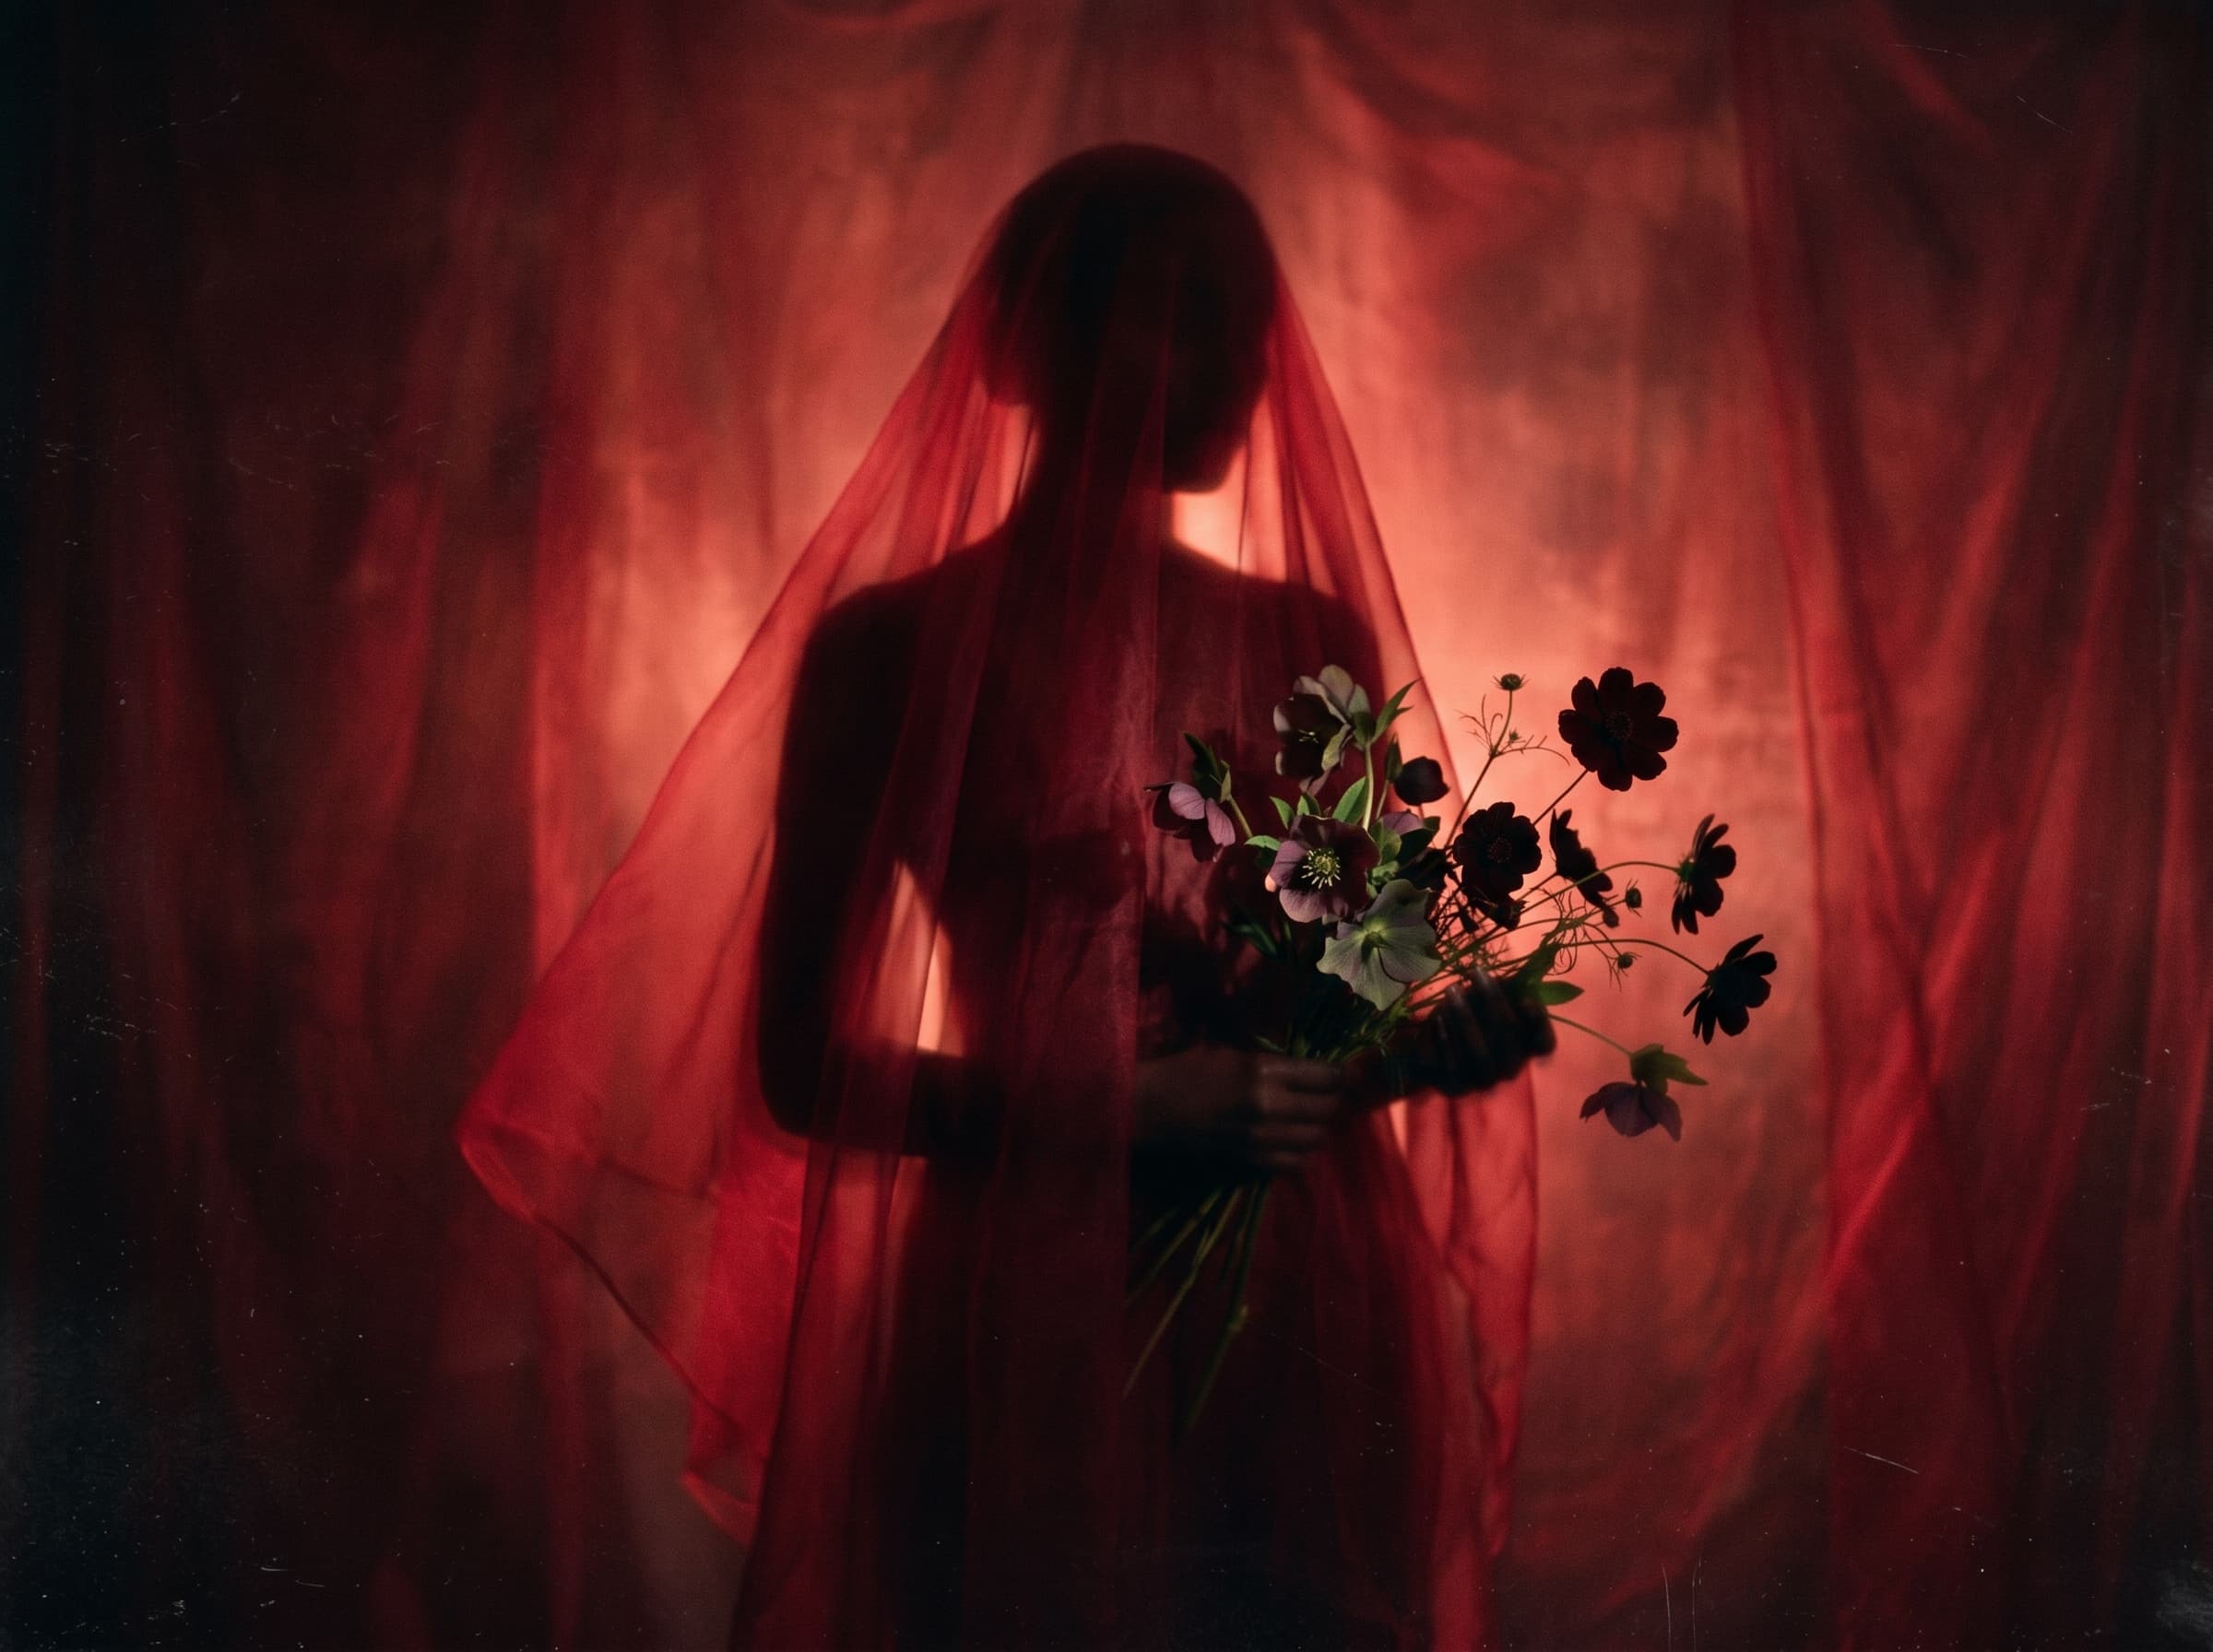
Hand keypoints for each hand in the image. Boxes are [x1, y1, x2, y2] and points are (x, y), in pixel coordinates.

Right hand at [1133, 1044, 1359, 1175]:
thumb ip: (1267, 1059)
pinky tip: (1296, 1142)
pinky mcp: (1249, 1161)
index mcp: (1262, 1071)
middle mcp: (1268, 1106)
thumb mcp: (1227, 1049)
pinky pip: (1294, 1163)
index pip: (1324, 1076)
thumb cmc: (1182, 1069)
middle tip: (1335, 1092)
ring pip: (1315, 1138)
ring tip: (1315, 1116)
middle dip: (1336, 1100)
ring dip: (1320, 1127)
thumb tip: (1301, 1060)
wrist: (1147, 1109)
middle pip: (1326, 1109)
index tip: (1354, 1071)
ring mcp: (1260, 1138)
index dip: (1346, 1074)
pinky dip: (1302, 1153)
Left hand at [1392, 976, 1555, 1098]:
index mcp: (1523, 1046)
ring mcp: (1483, 1080)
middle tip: (1477, 973)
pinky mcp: (1457, 1087)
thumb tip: (1514, 978)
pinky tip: (1438, 1019)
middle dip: (1494, 1002)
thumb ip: (1504, 987)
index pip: (1545, 1044)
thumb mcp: (1486, 997)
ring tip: (1452, 991)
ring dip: (1467, 1018)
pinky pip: (1453, 1067)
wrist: (1428, 1047)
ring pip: (1481, 1054)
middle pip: (1510, 1040)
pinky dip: (1446, 1040)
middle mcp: (1508, 1067)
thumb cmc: (1466, 1015)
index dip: (1540, 1024)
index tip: (1524, 1000)